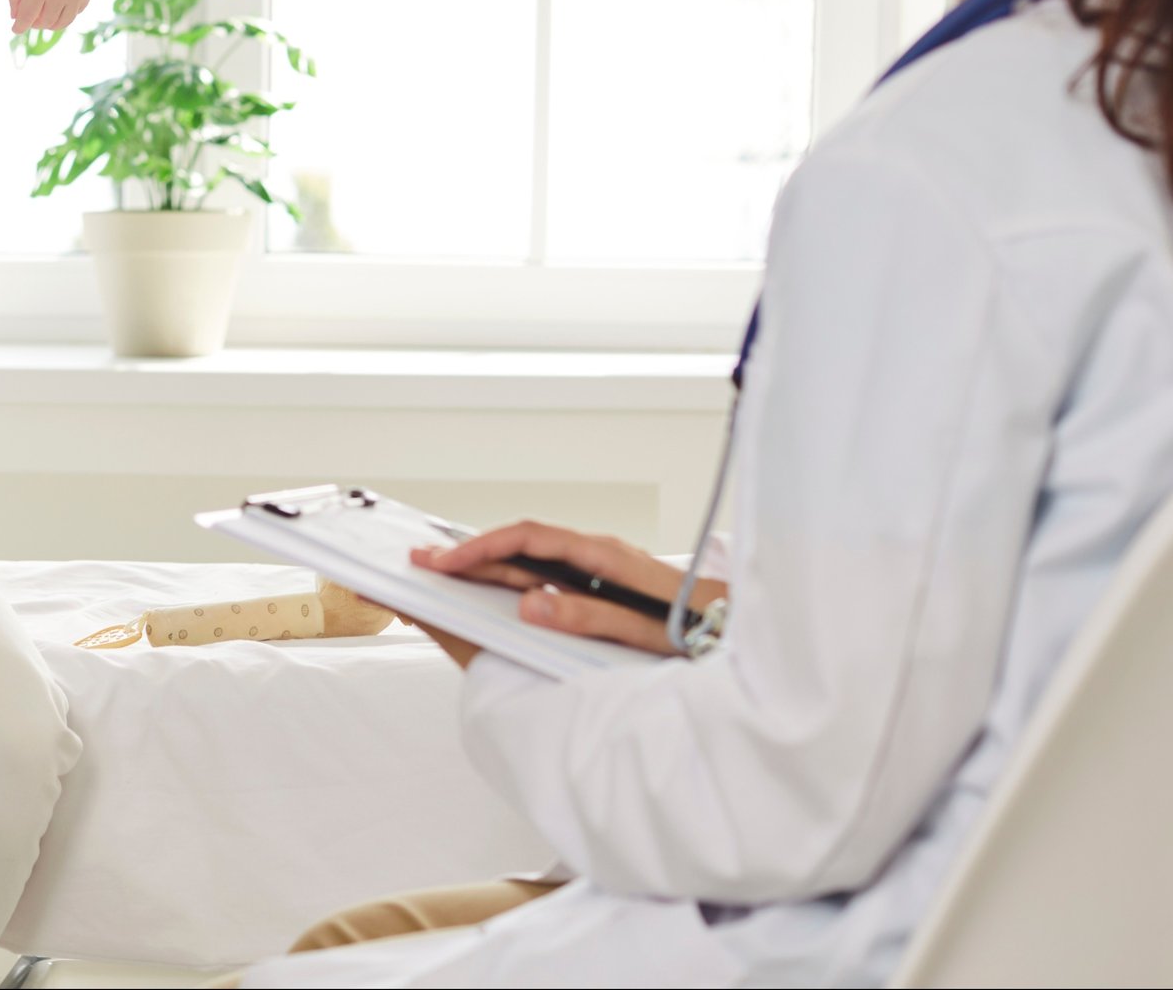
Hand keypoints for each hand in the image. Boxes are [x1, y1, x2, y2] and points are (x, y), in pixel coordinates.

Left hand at [9, 0, 90, 36]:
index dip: (20, 27)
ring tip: (46, 16)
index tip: (16, 29)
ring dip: (52, 24)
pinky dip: (66, 14)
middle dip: (36, 24)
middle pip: (45, 23)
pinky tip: (61, 4)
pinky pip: (75, 14)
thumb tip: (14, 18)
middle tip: (33, 18)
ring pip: (62, 23)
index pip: (27, 17)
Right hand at [410, 521, 722, 662]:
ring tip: (444, 568)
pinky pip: (549, 564)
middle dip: (468, 550)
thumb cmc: (707, 632)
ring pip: (533, 551)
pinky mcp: (606, 576)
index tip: (445, 564)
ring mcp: (603, 561)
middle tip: (421, 560)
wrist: (752, 627)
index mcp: (607, 557)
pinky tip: (497, 581)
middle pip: (522, 540)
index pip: (529, 539)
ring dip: (488, 559)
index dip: (482, 549)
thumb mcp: (647, 633)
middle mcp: (600, 550)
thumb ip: (589, 619)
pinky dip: (514, 568)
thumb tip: (530, 603)